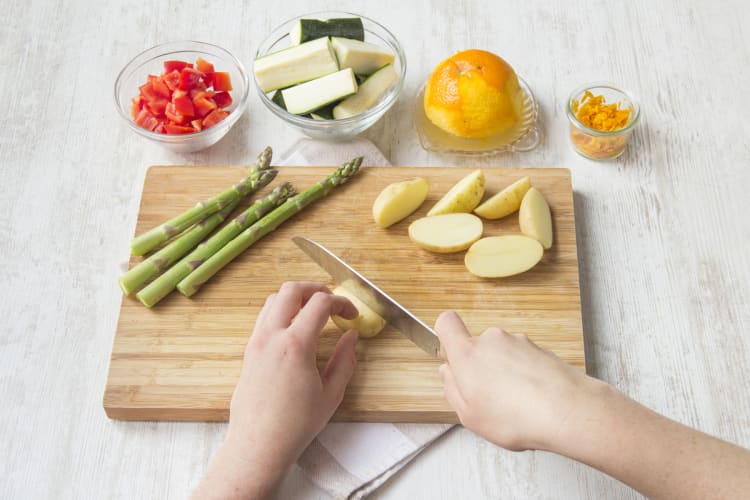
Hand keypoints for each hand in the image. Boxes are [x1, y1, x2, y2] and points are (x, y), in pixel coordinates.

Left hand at [192, 281, 358, 499]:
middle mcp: (271, 337)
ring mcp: (256, 342)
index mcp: (295, 345)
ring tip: (314, 313)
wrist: (258, 445)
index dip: (342, 303)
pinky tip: (296, 330)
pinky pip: (264, 318)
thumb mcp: (331, 394)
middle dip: (316, 289)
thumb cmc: (295, 425)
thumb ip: (345, 360)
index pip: (320, 303)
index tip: (352, 315)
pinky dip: (282, 312)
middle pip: (291, 290)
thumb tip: (351, 337)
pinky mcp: (248, 352)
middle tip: (332, 302)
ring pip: (273, 300)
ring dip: (296, 299)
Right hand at [435, 310, 596, 451]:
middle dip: (480, 367)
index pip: (447, 322)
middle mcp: (492, 340)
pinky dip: (525, 376)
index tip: (451, 356)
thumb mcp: (469, 415)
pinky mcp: (540, 349)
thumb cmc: (515, 416)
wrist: (567, 411)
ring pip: (502, 354)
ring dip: (504, 373)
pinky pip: (524, 360)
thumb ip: (452, 389)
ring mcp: (519, 342)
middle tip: (487, 397)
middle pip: (477, 345)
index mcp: (468, 353)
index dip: (445, 335)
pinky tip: (533, 400)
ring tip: (515, 404)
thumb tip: (447, 373)